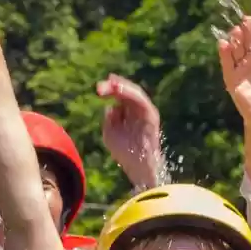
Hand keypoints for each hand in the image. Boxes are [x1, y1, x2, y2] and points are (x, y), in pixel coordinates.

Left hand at [97, 74, 164, 188]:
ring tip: (110, 83)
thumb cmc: (124, 152)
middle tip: (100, 87)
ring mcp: (145, 111)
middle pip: (126, 92)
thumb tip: (111, 106)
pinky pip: (141, 99)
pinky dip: (130, 93)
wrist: (138, 165)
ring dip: (122, 87)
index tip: (99, 89)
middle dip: (113, 86)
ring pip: (134, 92)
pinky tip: (120, 90)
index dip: (109, 91)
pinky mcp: (151, 114)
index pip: (119, 97)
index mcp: (128, 113)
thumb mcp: (109, 133)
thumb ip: (109, 118)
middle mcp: (137, 110)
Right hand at [218, 0, 250, 129]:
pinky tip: (224, 43)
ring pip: (237, 46)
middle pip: (249, 36)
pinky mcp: (232, 77)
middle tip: (247, 21)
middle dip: (248, 27)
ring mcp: (241, 65)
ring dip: (237, 38)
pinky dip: (225, 53)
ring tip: (239, 31)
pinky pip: (227, 63)